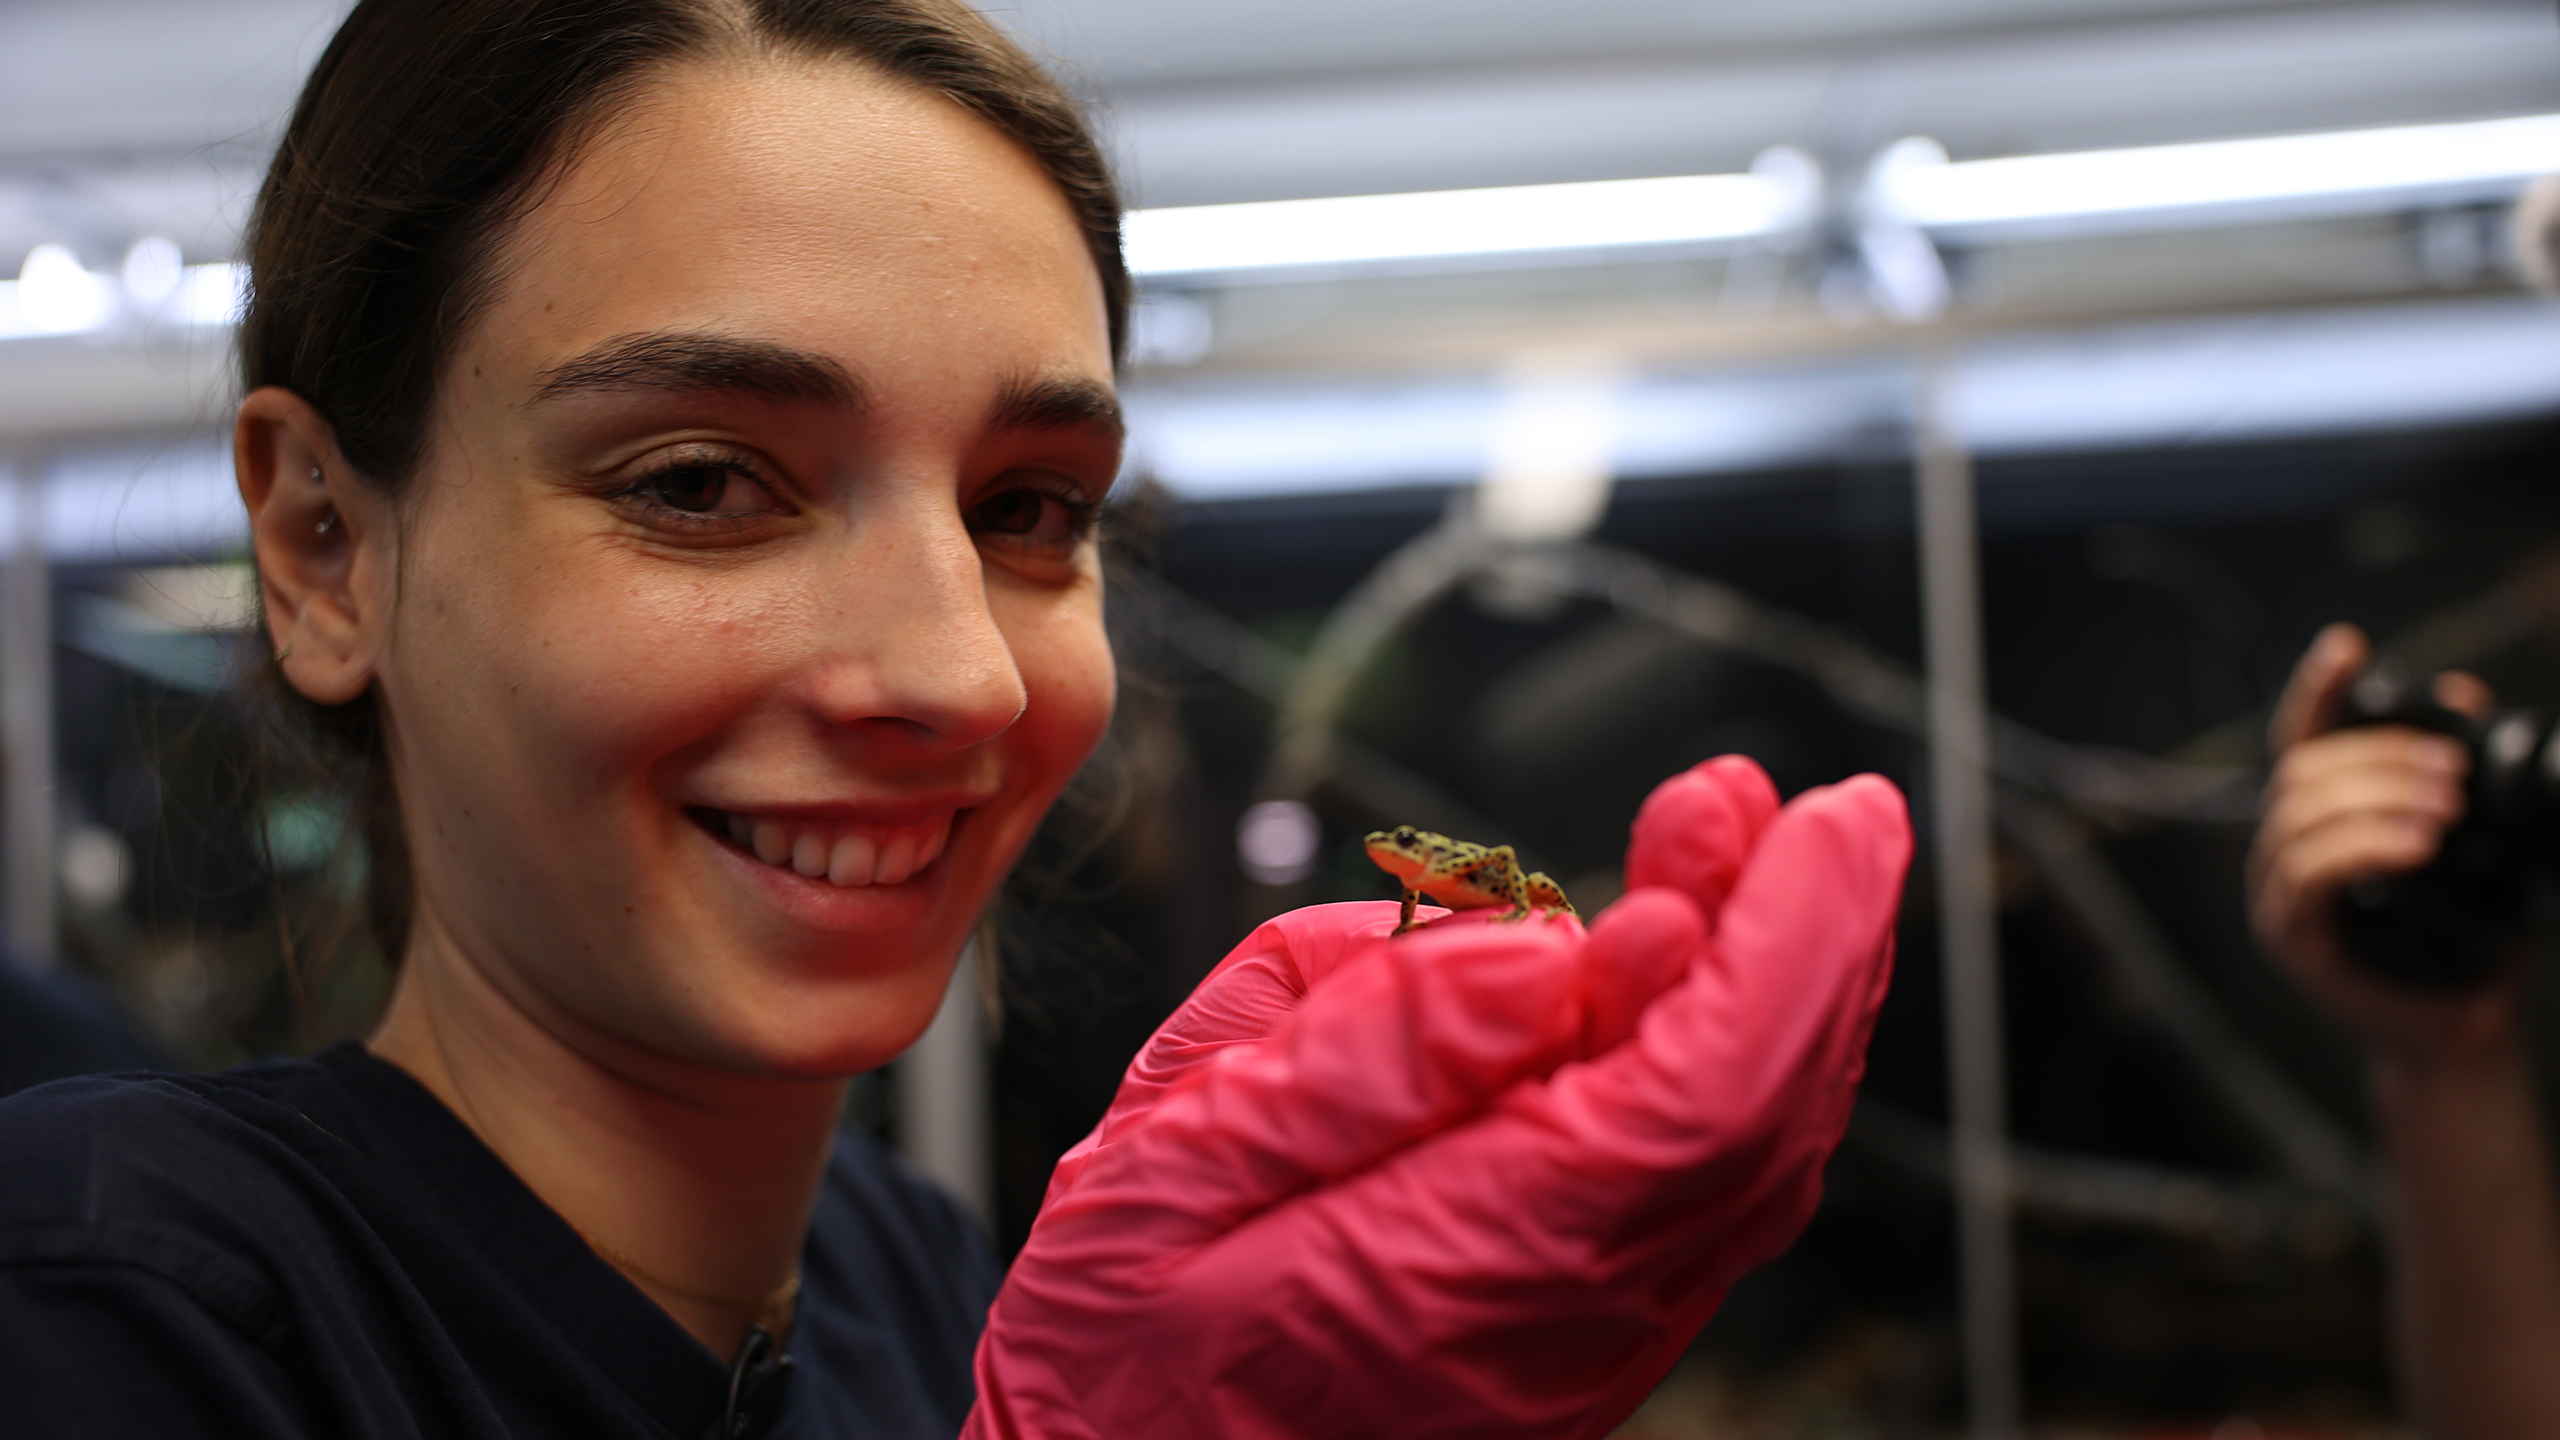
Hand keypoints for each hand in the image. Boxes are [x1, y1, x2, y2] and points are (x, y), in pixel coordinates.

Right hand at [967, 756, 1910, 1439]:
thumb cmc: (1116, 1350)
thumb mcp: (1168, 1170)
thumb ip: (1359, 1053)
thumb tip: (1538, 947)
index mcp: (1465, 1262)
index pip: (1696, 1095)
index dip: (1784, 944)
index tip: (1822, 817)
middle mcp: (1568, 1317)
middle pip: (1759, 1113)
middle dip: (1800, 931)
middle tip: (1777, 797)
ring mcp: (1587, 1339)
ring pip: (1745, 1151)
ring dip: (1765, 979)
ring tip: (1718, 839)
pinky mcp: (1572, 1334)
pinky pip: (1692, 1190)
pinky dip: (1717, 1057)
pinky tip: (1673, 968)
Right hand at [2246, 623, 2516, 1059]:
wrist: (2459, 1030)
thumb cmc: (2462, 941)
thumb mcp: (2473, 844)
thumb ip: (2456, 773)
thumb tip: (2463, 695)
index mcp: (2318, 821)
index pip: (2303, 740)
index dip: (2317, 690)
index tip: (2345, 645)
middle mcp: (2285, 850)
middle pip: (2303, 771)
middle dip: (2380, 758)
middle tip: (2453, 774)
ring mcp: (2280, 894)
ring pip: (2300, 816)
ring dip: (2375, 800)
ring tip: (2443, 813)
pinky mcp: (2292, 937)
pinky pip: (2307, 875)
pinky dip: (2359, 848)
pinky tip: (2413, 845)